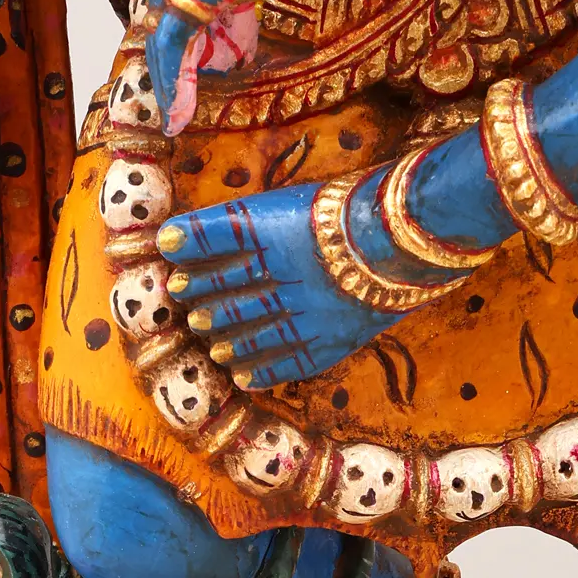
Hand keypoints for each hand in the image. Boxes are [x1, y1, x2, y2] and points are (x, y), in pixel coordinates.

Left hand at [148, 0, 316, 131]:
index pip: (182, 6)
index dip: (189, 43)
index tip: (201, 69)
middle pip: (167, 30)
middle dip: (175, 71)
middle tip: (180, 107)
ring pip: (162, 46)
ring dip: (169, 88)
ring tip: (176, 121)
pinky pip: (171, 51)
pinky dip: (172, 88)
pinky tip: (177, 118)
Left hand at [159, 178, 446, 388]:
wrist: (409, 240)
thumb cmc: (351, 209)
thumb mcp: (294, 201)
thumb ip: (249, 221)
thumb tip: (190, 232)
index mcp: (271, 233)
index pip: (214, 243)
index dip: (187, 251)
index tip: (168, 255)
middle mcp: (280, 276)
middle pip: (229, 291)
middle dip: (203, 299)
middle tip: (187, 309)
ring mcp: (304, 314)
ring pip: (251, 332)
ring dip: (226, 339)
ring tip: (212, 345)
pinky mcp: (328, 342)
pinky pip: (286, 363)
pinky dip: (261, 371)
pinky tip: (242, 376)